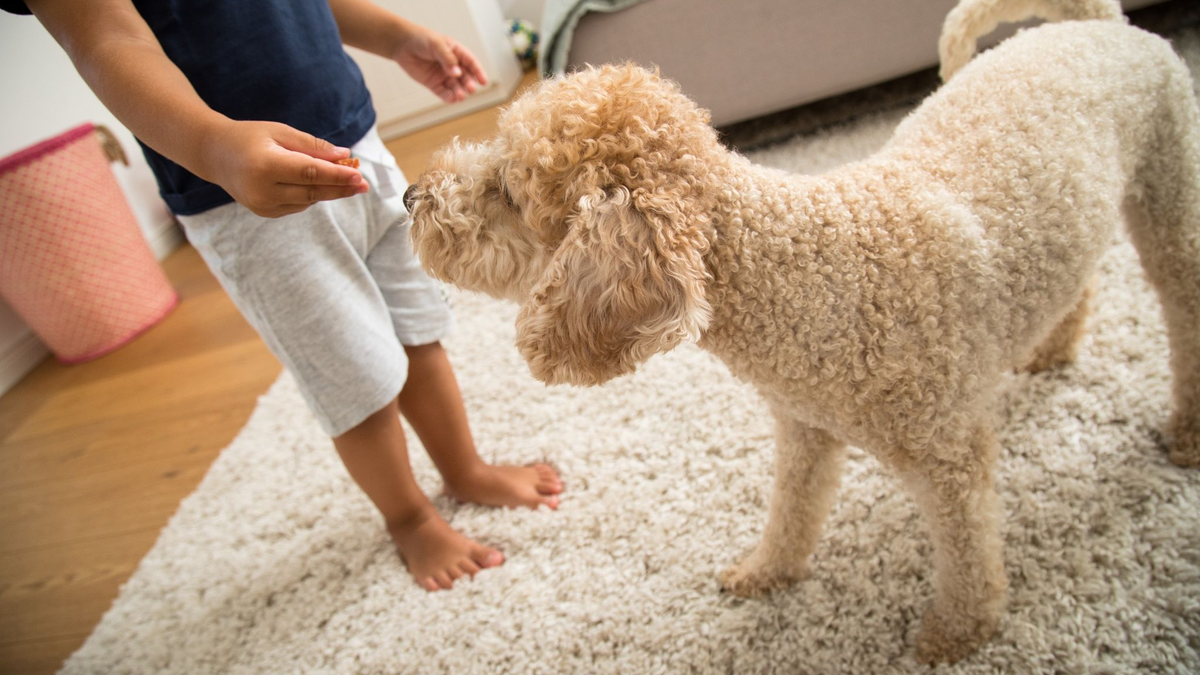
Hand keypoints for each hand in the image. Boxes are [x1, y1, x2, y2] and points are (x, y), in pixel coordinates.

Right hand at [198, 119, 368, 217]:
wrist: (215, 155)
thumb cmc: (250, 137)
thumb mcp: (280, 132)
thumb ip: (312, 146)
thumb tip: (344, 155)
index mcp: (265, 165)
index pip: (310, 173)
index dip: (337, 175)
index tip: (359, 175)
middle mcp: (262, 190)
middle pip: (312, 192)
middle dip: (340, 188)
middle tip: (364, 184)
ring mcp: (262, 205)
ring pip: (307, 201)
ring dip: (330, 192)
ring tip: (351, 182)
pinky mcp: (264, 212)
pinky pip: (297, 205)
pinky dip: (312, 196)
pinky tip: (321, 185)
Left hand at [392, 25, 488, 102]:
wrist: (402, 44)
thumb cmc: (421, 39)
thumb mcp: (437, 44)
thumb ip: (447, 58)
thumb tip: (457, 73)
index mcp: (457, 53)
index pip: (471, 63)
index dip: (478, 72)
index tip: (483, 81)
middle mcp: (453, 66)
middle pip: (465, 77)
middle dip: (469, 84)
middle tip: (471, 89)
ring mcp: (443, 76)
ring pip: (455, 87)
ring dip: (459, 92)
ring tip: (460, 96)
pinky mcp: (433, 84)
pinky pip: (443, 93)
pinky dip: (448, 97)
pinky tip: (452, 99)